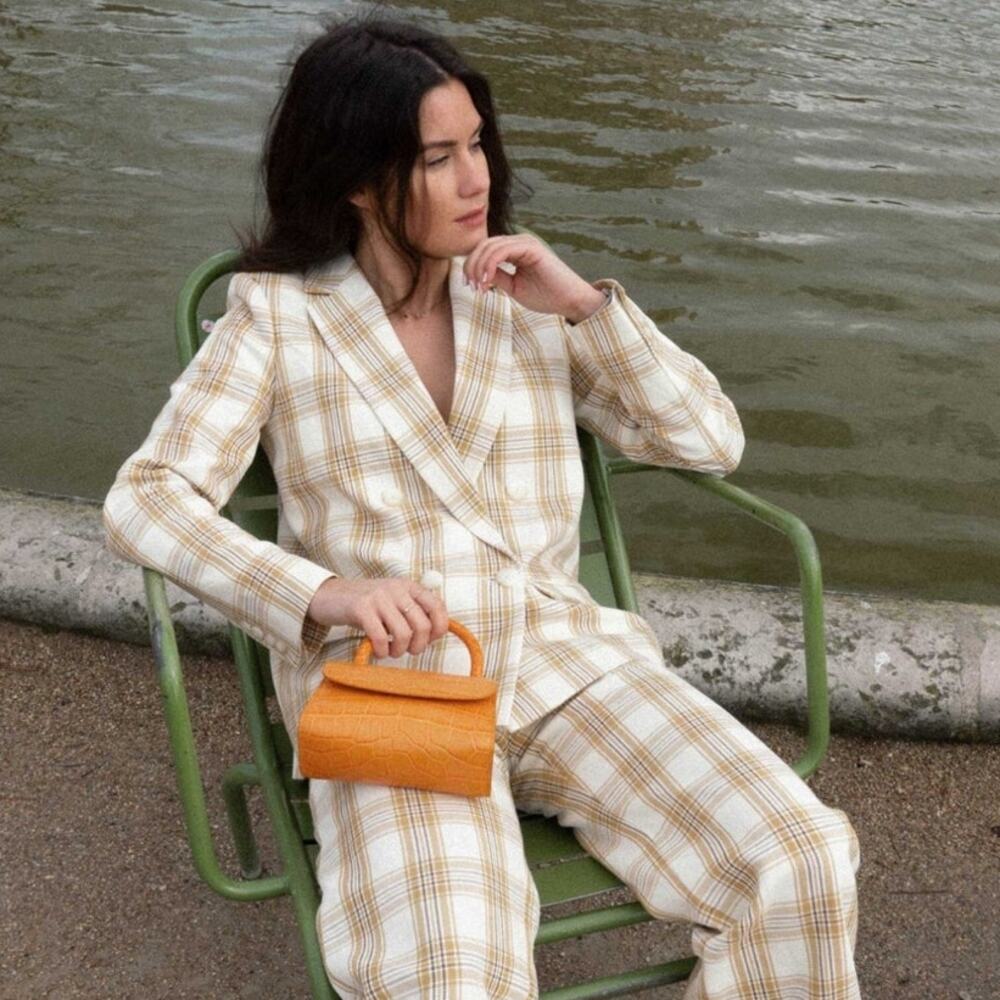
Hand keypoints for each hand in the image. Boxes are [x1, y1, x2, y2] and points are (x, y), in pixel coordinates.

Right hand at [306, 577, 448, 658]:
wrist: (330, 596)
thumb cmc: (366, 605)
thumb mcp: (393, 602)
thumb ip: (413, 612)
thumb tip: (435, 634)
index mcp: (408, 586)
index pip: (437, 607)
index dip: (439, 628)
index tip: (429, 640)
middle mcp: (396, 589)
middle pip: (422, 625)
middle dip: (418, 646)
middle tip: (407, 650)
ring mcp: (379, 597)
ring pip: (404, 634)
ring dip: (399, 651)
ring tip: (390, 651)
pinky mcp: (361, 608)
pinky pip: (381, 638)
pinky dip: (382, 651)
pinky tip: (378, 651)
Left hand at [462, 234, 607, 321]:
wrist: (570, 300)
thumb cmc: (546, 296)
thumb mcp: (513, 287)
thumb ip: (496, 276)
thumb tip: (477, 274)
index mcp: (515, 250)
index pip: (485, 250)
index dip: (472, 265)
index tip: (470, 286)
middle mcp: (519, 242)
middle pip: (484, 245)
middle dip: (472, 265)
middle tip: (470, 286)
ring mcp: (525, 242)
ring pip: (490, 247)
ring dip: (479, 267)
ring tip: (479, 286)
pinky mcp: (531, 247)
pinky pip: (502, 251)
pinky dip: (490, 265)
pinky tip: (488, 281)